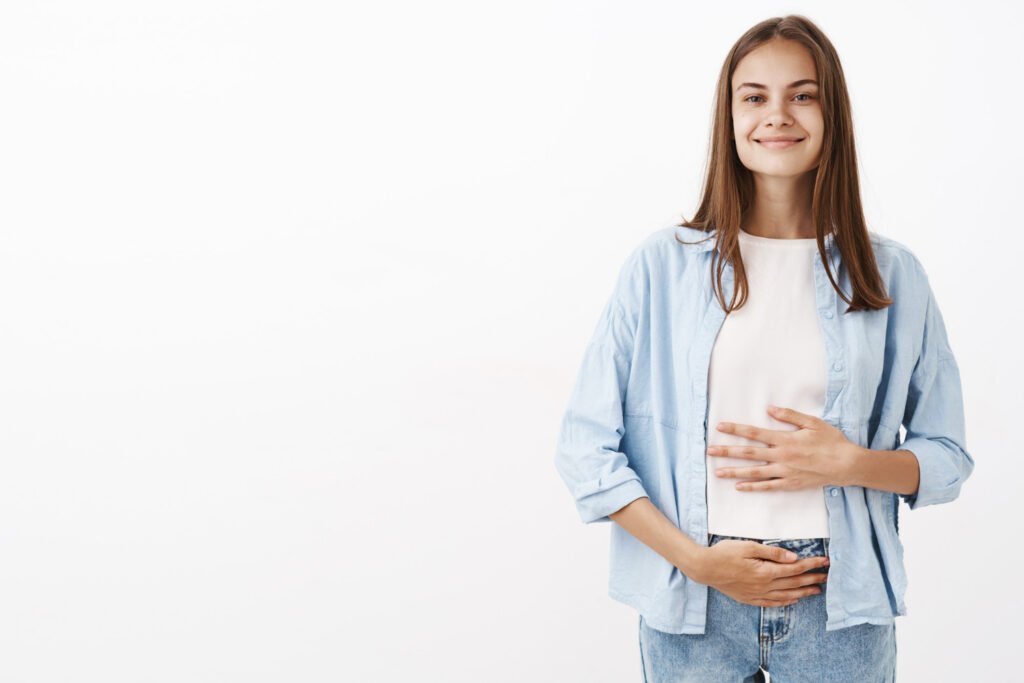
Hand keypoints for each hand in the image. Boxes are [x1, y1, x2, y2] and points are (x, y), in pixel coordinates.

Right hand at [693, 539, 829, 606]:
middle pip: (794, 583)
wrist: (704, 568)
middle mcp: (764, 586)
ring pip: (786, 595)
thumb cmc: (724, 553)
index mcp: (765, 571)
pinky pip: (772, 603)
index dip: (811, 565)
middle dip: (812, 579)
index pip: (795, 569)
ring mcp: (757, 594)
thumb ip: (772, 552)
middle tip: (827, 577)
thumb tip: (793, 558)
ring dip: (803, 593)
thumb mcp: (748, 546)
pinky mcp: (749, 598)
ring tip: (816, 591)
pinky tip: (792, 600)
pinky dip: (785, 602)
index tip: (824, 562)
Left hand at [708, 405, 857, 491]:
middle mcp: (781, 456)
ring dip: (735, 472)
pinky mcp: (791, 484)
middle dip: (727, 452)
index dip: (736, 430)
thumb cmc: (831, 441)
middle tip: (709, 451)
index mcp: (785, 439)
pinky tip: (739, 487)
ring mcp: (785, 472)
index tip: (720, 427)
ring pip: (754, 473)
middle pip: (749, 454)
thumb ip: (789, 415)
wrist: (847, 465)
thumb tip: (769, 408)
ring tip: (718, 472)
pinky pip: (768, 487)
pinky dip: (753, 487)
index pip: (754, 433)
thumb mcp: (812, 422)